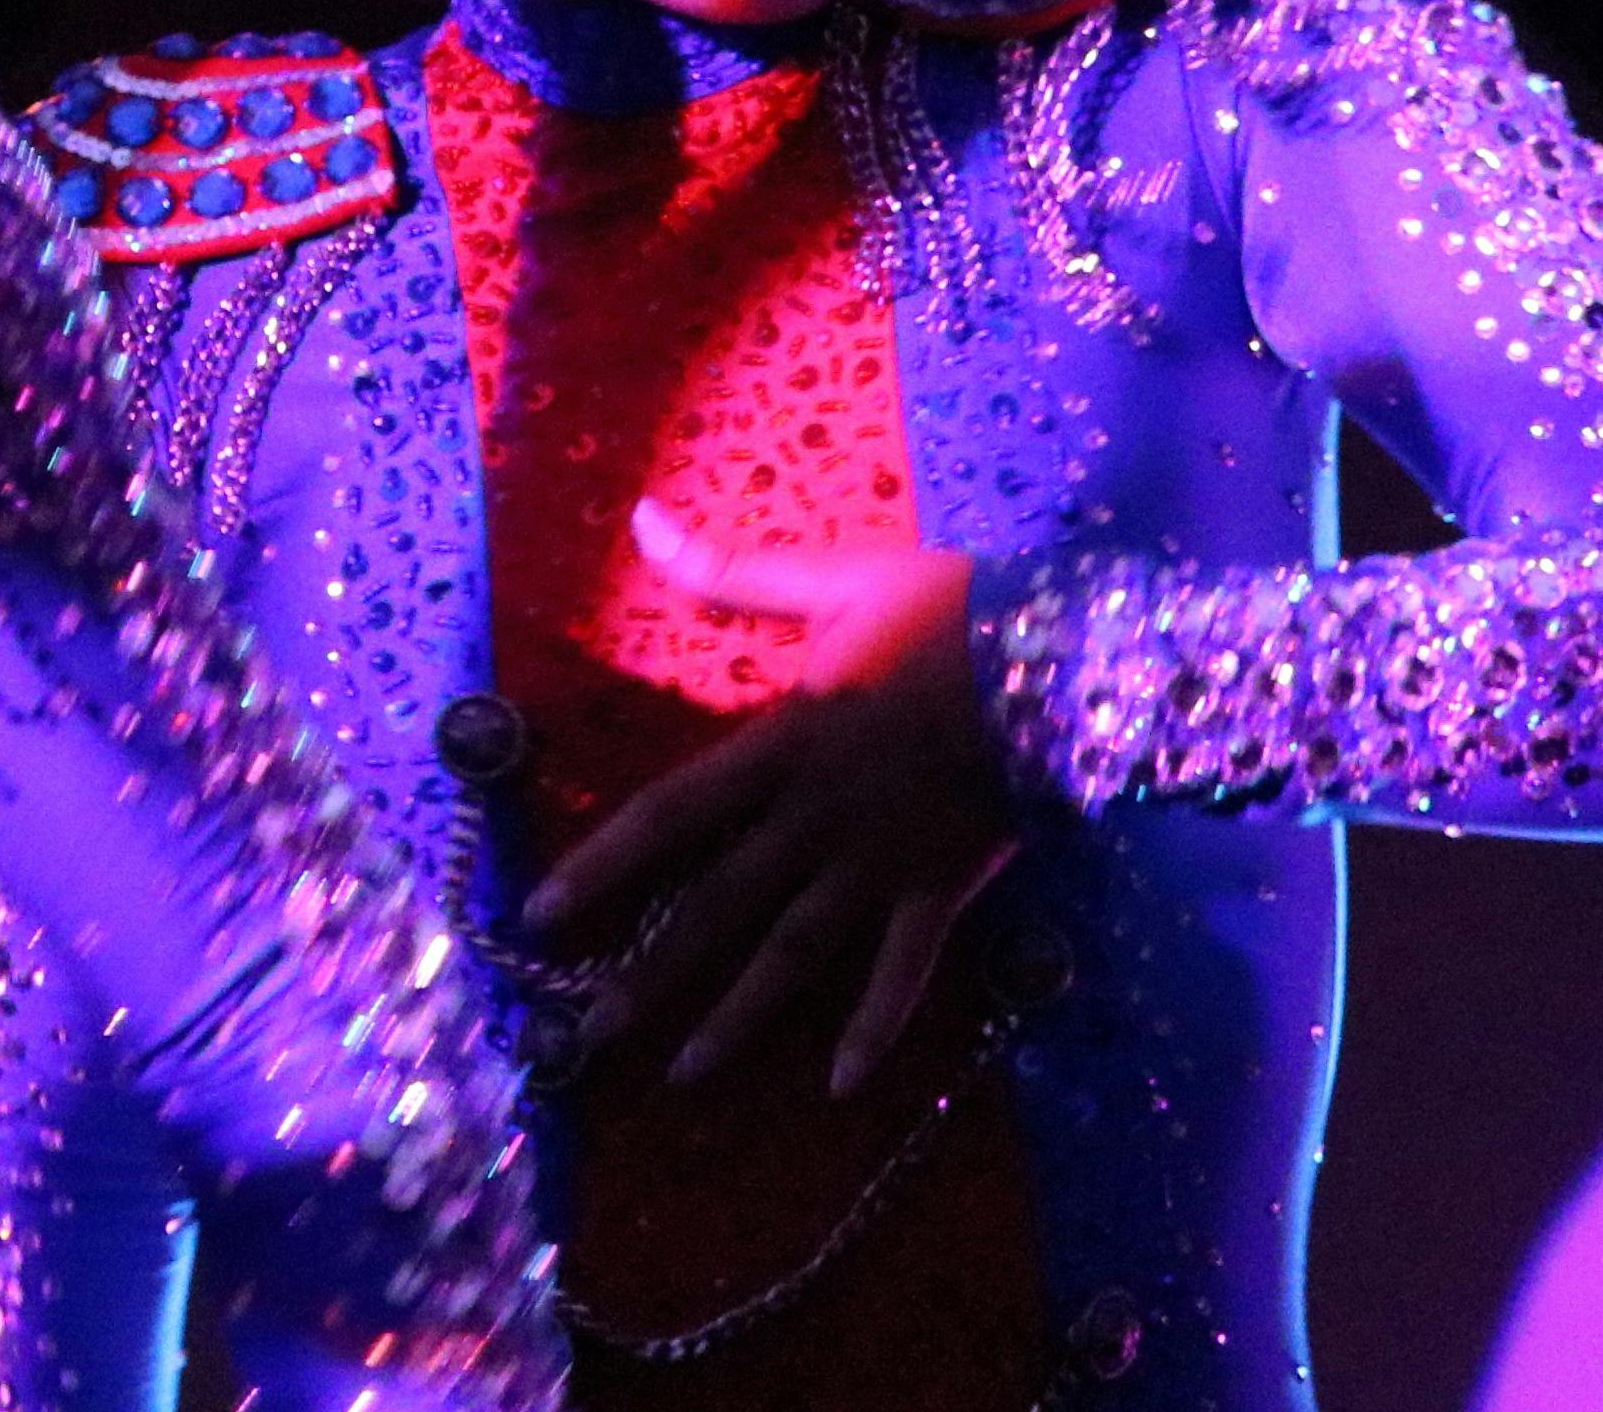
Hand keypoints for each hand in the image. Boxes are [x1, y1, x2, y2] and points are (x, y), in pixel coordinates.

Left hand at [513, 501, 1017, 1099]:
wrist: (1061, 654)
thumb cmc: (946, 610)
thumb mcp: (831, 578)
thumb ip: (730, 569)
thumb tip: (640, 516)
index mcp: (780, 742)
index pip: (669, 815)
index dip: (601, 867)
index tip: (541, 914)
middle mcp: (815, 815)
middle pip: (716, 905)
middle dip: (650, 972)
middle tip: (588, 1032)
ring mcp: (879, 860)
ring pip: (793, 953)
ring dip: (736, 1017)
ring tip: (683, 1073)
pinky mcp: (941, 888)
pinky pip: (902, 972)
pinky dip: (873, 1028)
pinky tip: (840, 1085)